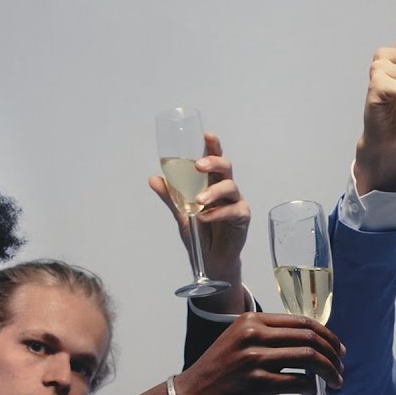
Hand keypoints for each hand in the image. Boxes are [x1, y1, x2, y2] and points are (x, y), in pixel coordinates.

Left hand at [149, 132, 249, 313]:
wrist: (210, 259)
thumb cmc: (200, 232)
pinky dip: (218, 213)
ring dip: (213, 192)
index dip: (213, 146)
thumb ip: (171, 196)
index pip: (215, 159)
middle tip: (199, 166)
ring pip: (230, 187)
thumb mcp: (182, 213)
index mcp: (212, 182)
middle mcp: (226, 189)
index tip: (207, 135)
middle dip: (214, 162)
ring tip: (198, 202)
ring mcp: (236, 202)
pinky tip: (205, 218)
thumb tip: (153, 179)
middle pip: (226, 167)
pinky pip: (233, 210)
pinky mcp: (242, 218)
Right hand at [171, 313, 345, 394]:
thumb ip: (266, 335)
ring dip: (329, 371)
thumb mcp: (238, 340)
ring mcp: (254, 359)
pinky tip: (312, 393)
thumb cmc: (217, 371)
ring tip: (336, 382)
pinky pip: (297, 383)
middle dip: (333, 354)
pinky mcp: (256, 384)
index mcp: (252, 321)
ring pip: (309, 358)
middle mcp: (254, 335)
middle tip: (340, 367)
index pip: (302, 322)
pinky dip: (311, 388)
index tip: (338, 348)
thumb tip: (307, 342)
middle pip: (310, 338)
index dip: (327, 335)